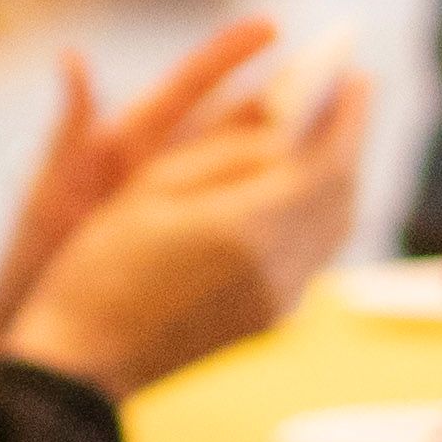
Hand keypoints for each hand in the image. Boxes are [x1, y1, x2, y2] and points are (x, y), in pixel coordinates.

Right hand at [0, 43, 375, 397]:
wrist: (84, 366)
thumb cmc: (102, 266)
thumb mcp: (154, 188)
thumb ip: (229, 153)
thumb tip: (288, 127)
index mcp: (249, 227)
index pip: (326, 162)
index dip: (348, 118)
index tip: (357, 75)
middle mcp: (278, 269)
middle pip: (340, 197)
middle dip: (349, 142)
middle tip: (351, 96)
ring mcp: (277, 303)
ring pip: (333, 231)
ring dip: (339, 180)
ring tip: (330, 138)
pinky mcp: (266, 324)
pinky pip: (313, 258)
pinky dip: (319, 215)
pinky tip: (302, 193)